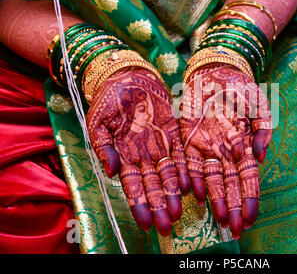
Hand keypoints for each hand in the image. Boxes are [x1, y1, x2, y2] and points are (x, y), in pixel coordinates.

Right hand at [86, 67, 190, 235]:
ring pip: (168, 174)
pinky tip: (190, 186)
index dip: (139, 204)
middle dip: (159, 206)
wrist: (126, 77)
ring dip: (173, 194)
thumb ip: (103, 147)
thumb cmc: (108, 100)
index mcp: (123, 156)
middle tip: (167, 226)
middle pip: (153, 185)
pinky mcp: (172, 134)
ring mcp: (159, 146)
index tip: (145, 222)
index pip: (132, 186)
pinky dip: (185, 170)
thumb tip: (111, 172)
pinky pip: (181, 155)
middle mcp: (143, 156)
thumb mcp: (98, 122)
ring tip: (179, 212)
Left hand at [180, 63, 271, 238]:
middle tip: (235, 229)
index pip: (248, 178)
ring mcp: (206, 147)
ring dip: (216, 200)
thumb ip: (263, 129)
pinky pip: (189, 163)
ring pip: (211, 179)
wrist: (216, 71)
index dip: (249, 198)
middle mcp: (225, 152)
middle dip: (234, 207)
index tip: (250, 217)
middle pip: (230, 184)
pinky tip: (197, 195)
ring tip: (219, 220)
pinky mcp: (188, 140)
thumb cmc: (241, 87)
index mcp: (244, 145)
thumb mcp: (259, 104)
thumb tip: (260, 157)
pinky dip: (193, 179)